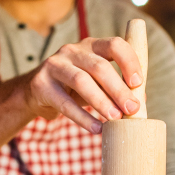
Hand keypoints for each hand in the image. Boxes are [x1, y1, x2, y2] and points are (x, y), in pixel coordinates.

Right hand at [23, 37, 142, 132]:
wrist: (34, 92)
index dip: (129, 62)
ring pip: (81, 81)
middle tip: (132, 109)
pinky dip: (82, 117)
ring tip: (115, 119)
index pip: (114, 45)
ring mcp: (54, 65)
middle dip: (118, 89)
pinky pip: (64, 103)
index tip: (139, 83)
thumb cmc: (72, 86)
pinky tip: (96, 129)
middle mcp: (72, 50)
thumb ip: (115, 86)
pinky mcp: (41, 84)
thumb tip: (141, 100)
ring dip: (101, 102)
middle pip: (99, 66)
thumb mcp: (95, 81)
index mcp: (90, 45)